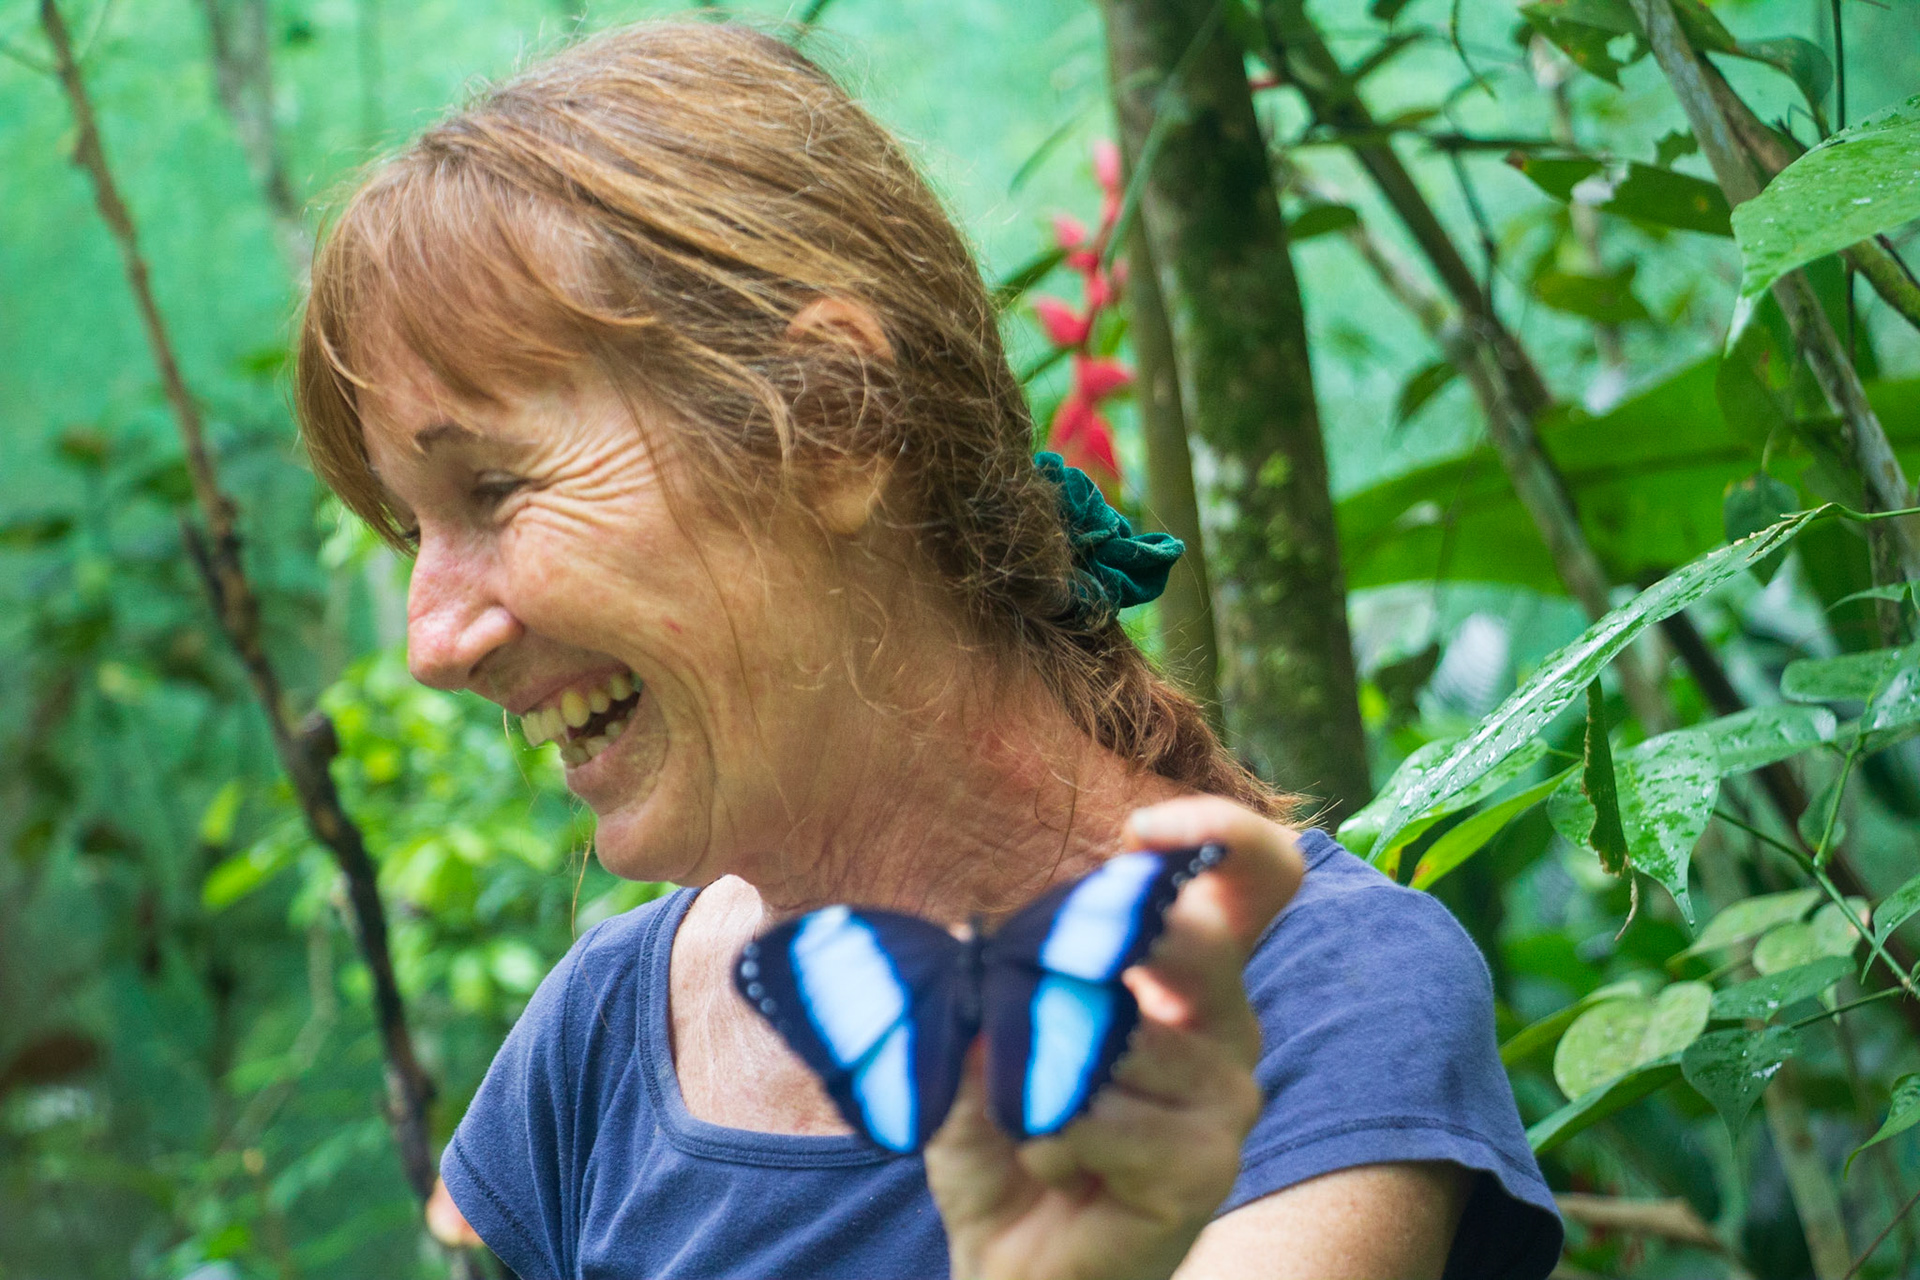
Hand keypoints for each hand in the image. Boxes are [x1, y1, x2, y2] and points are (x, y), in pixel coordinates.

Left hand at [924, 797, 1305, 1279]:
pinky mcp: (1205, 1166)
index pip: (1261, 878)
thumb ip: (988, 978)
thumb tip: (975, 938)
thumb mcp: (984, 1035)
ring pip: (1127, 1034)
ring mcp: (1228, 1097)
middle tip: (1026, 998)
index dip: (1221, 831)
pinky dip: (1050, 1134)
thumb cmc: (1010, 1130)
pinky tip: (1049, 1162)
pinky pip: (1108, 1116)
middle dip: (1088, 956)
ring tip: (1029, 1113)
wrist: (1014, 1255)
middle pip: (1195, 937)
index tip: (1138, 832)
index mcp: (1189, 975)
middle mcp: (1227, 1024)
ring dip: (1044, 1069)